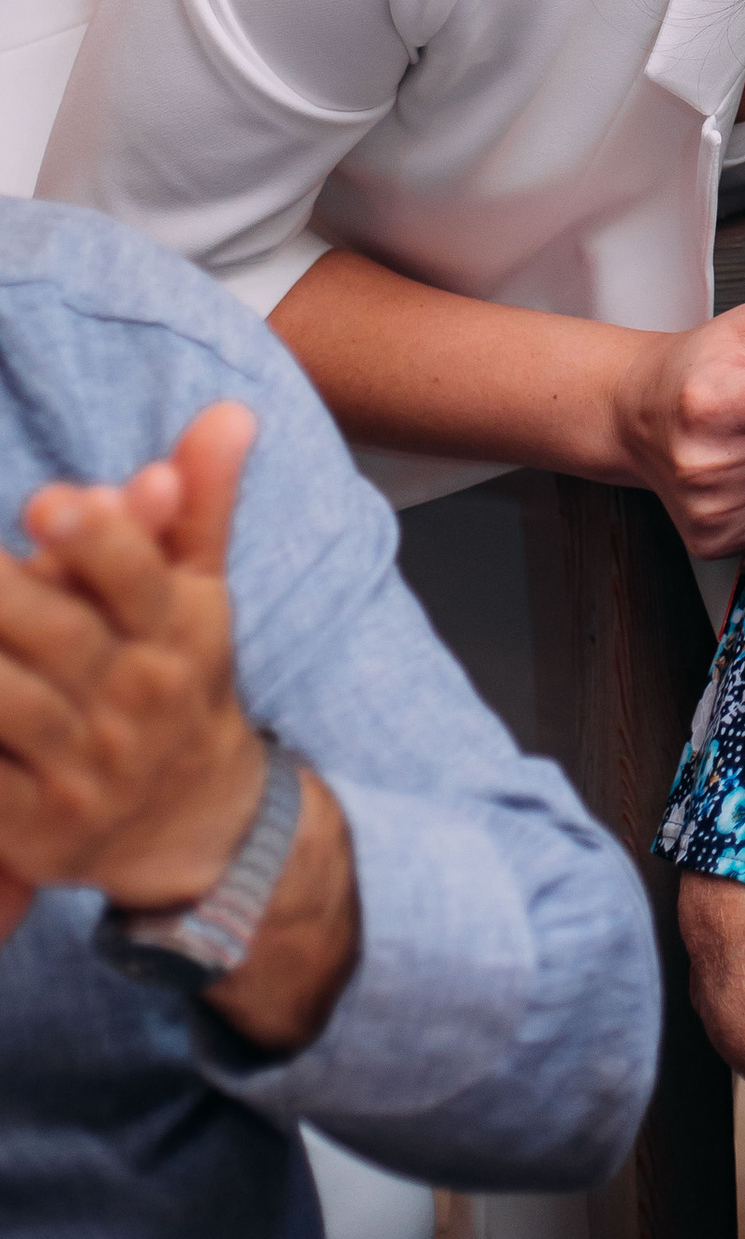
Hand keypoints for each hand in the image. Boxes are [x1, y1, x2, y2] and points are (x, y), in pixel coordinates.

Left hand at [0, 402, 269, 923]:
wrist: (198, 822)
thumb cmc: (181, 681)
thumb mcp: (202, 593)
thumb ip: (203, 502)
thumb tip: (229, 411)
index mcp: (176, 634)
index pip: (142, 581)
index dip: (102, 542)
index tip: (50, 501)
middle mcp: (135, 701)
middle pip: (65, 638)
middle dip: (9, 594)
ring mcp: (84, 770)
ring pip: (16, 708)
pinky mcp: (35, 827)